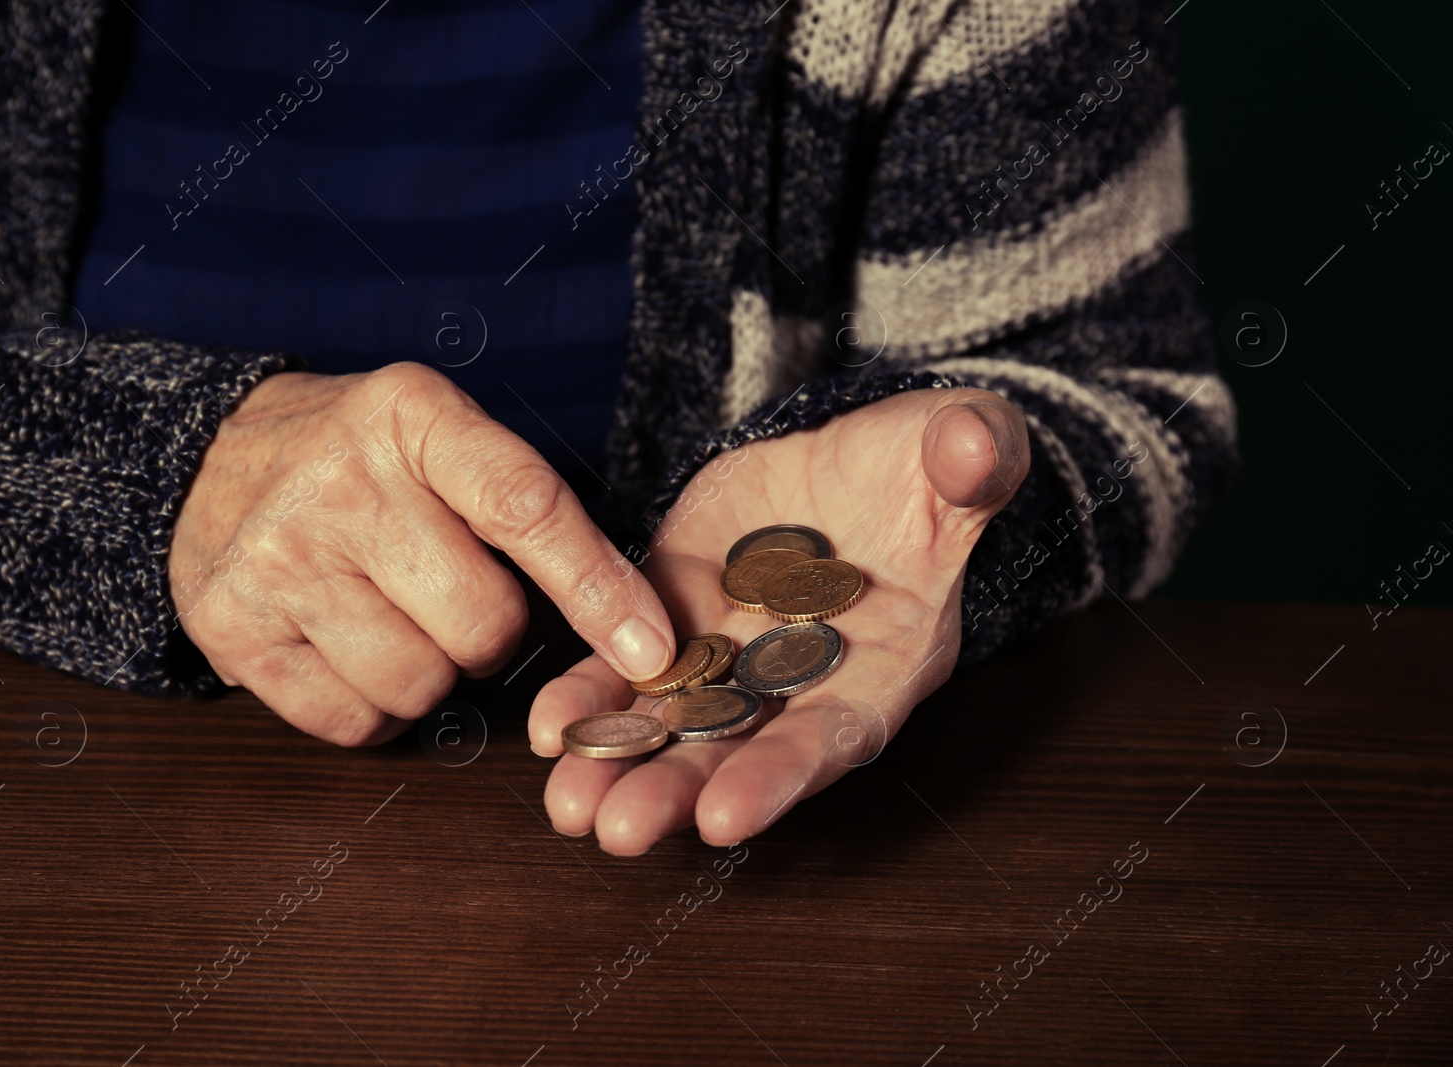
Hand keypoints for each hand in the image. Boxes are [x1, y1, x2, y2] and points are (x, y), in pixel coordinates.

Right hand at [168, 363, 674, 744]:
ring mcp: (277, 558)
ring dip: (429, 675)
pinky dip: (370, 708)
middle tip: (449, 595)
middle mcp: (340, 482)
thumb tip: (635, 631)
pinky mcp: (229, 628)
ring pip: (419, 686)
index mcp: (413, 417)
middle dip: (487, 633)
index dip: (596, 588)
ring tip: (390, 617)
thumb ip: (522, 504)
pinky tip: (346, 649)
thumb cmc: (358, 459)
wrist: (205, 459)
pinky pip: (351, 723)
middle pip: (482, 625)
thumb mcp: (438, 433)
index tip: (651, 649)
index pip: (525, 507)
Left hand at [528, 388, 1028, 853]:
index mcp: (887, 661)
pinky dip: (589, 698)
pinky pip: (624, 665)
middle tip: (617, 828)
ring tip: (568, 803)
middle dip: (677, 790)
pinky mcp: (675, 612)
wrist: (854, 456)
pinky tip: (550, 726)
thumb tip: (976, 449)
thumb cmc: (925, 464)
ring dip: (620, 765)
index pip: (835, 734)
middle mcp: (802, 678)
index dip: (781, 777)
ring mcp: (733, 651)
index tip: (724, 817)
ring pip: (673, 723)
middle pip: (738, 750)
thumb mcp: (959, 445)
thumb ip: (974, 457)